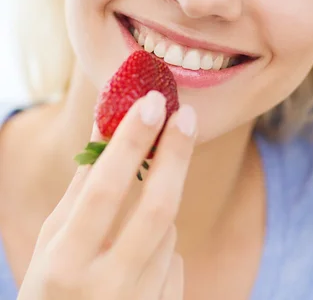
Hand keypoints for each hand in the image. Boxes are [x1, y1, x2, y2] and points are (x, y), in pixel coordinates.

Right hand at [17, 91, 196, 299]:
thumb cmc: (54, 284)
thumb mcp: (54, 237)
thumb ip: (84, 183)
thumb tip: (108, 120)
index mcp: (66, 263)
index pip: (105, 191)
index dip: (130, 143)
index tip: (151, 103)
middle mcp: (106, 288)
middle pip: (157, 208)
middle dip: (175, 154)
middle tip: (186, 114)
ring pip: (168, 229)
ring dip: (157, 208)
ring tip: (129, 223)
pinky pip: (174, 258)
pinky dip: (160, 243)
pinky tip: (137, 260)